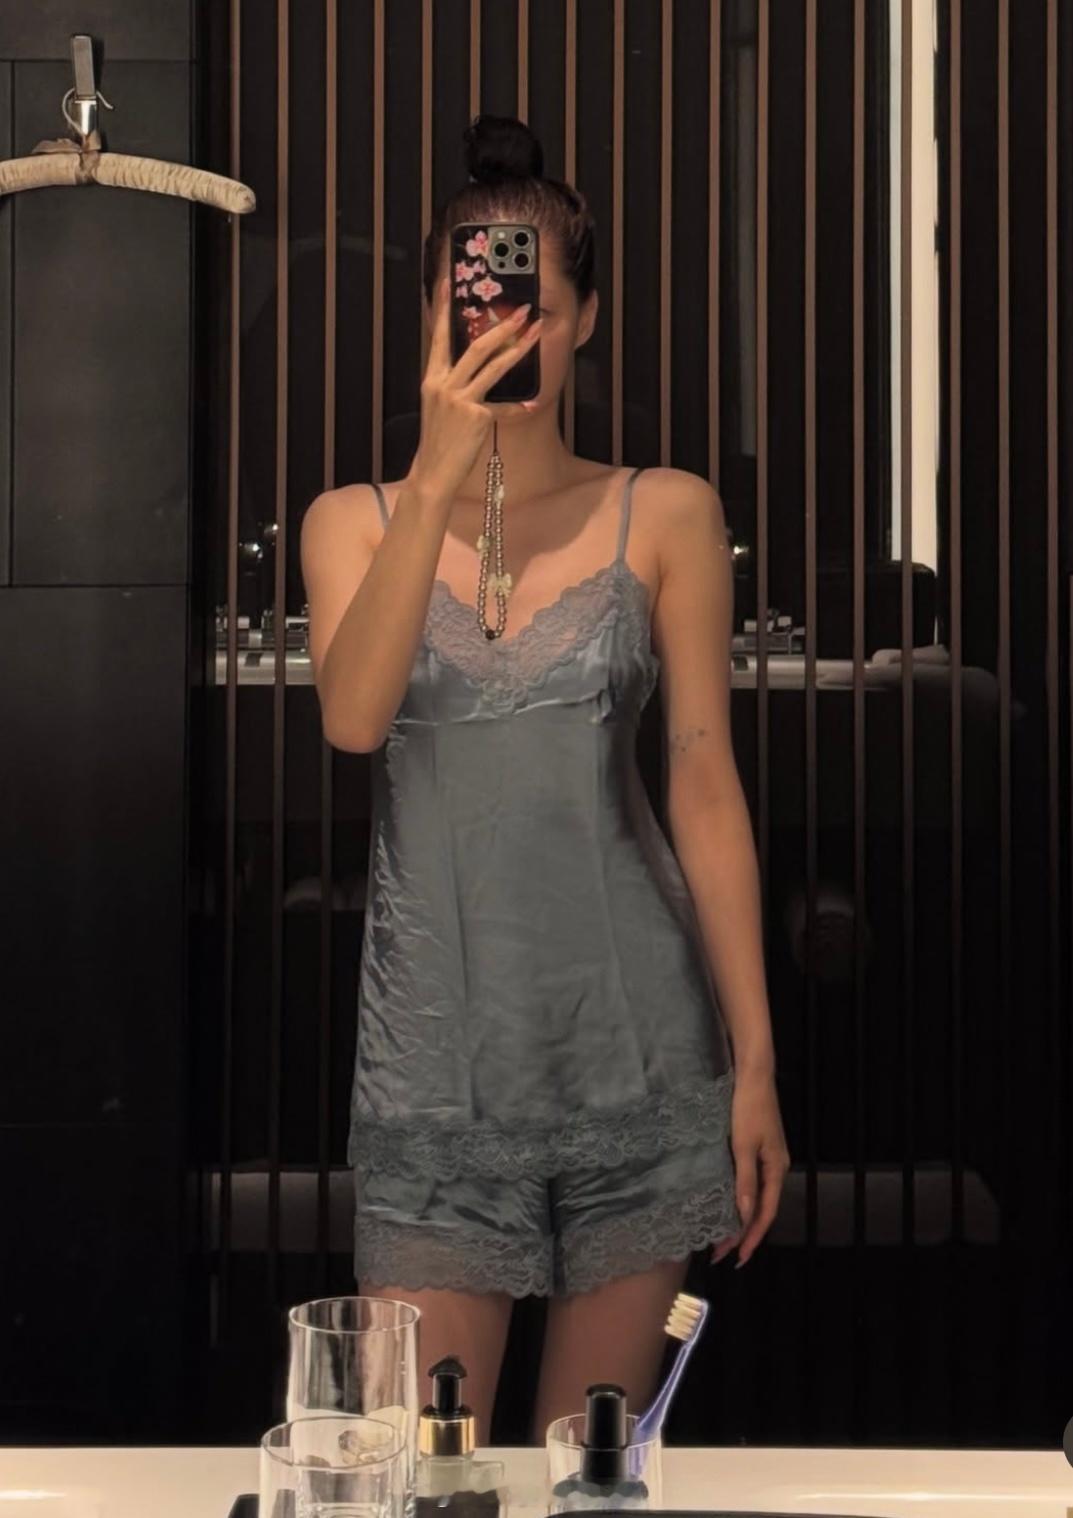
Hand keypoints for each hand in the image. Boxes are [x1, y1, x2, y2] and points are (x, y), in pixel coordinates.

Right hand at [408, 276, 542, 499]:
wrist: (433, 473)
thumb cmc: (439, 441)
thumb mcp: (440, 407)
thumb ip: (453, 384)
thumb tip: (476, 367)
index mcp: (432, 379)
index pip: (438, 337)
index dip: (442, 309)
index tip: (449, 283)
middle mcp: (444, 385)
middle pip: (475, 347)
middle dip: (501, 326)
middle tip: (521, 310)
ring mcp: (460, 401)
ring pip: (493, 367)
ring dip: (518, 347)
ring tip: (535, 332)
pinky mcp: (476, 417)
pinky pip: (503, 406)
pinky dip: (518, 406)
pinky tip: (532, 404)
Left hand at [711, 1065, 789, 1267]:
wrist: (753, 1075)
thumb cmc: (748, 1108)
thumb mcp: (743, 1145)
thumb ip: (745, 1181)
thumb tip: (744, 1217)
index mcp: (776, 1168)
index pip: (766, 1213)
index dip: (752, 1237)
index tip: (737, 1257)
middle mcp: (776, 1167)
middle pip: (762, 1208)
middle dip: (743, 1233)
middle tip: (720, 1253)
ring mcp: (768, 1157)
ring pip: (756, 1196)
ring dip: (741, 1218)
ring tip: (723, 1236)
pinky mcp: (758, 1148)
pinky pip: (752, 1182)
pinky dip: (741, 1199)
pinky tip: (728, 1203)